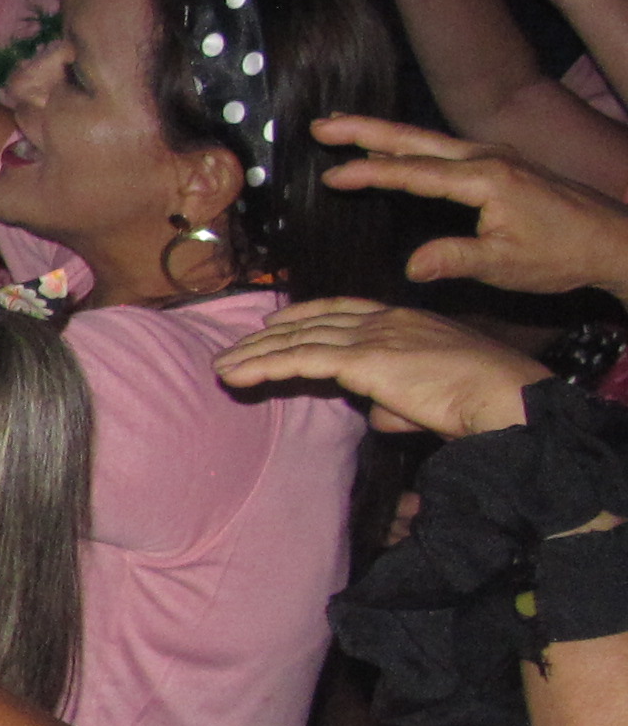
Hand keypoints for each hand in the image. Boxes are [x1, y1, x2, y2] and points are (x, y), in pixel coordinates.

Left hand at [212, 297, 546, 437]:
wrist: (504, 397)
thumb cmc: (480, 400)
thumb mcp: (432, 397)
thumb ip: (399, 402)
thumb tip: (378, 415)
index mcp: (406, 320)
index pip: (344, 310)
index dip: (306, 315)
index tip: (277, 322)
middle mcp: (386, 320)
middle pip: (312, 323)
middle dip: (269, 337)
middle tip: (236, 346)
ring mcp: (373, 336)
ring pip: (299, 340)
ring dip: (254, 353)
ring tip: (222, 366)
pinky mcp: (362, 359)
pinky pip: (300, 359)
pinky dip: (262, 365)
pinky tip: (234, 375)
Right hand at [315, 121, 627, 293]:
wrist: (612, 240)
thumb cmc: (563, 255)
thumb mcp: (507, 265)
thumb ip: (456, 260)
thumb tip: (411, 266)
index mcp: (486, 179)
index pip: (414, 173)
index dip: (369, 173)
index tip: (330, 176)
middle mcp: (487, 159)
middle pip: (414, 139)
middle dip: (364, 130)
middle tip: (321, 125)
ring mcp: (494, 158)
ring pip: (427, 140)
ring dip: (382, 134)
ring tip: (342, 128)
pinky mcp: (499, 165)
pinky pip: (443, 150)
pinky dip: (409, 147)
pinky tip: (393, 150)